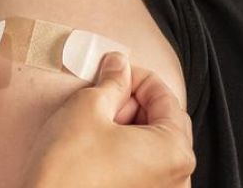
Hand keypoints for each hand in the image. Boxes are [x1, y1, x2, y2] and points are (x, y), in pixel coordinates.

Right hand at [22, 52, 195, 187]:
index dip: (137, 77)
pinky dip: (126, 152)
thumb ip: (111, 82)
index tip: (115, 71)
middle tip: (104, 97)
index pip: (165, 97)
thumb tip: (118, 66)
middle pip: (164, 123)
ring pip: (153, 147)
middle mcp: (177, 178)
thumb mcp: (87, 109)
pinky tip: (99, 146)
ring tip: (98, 122)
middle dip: (134, 104)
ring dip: (129, 127)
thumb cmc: (66, 171)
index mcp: (174, 151)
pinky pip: (143, 169)